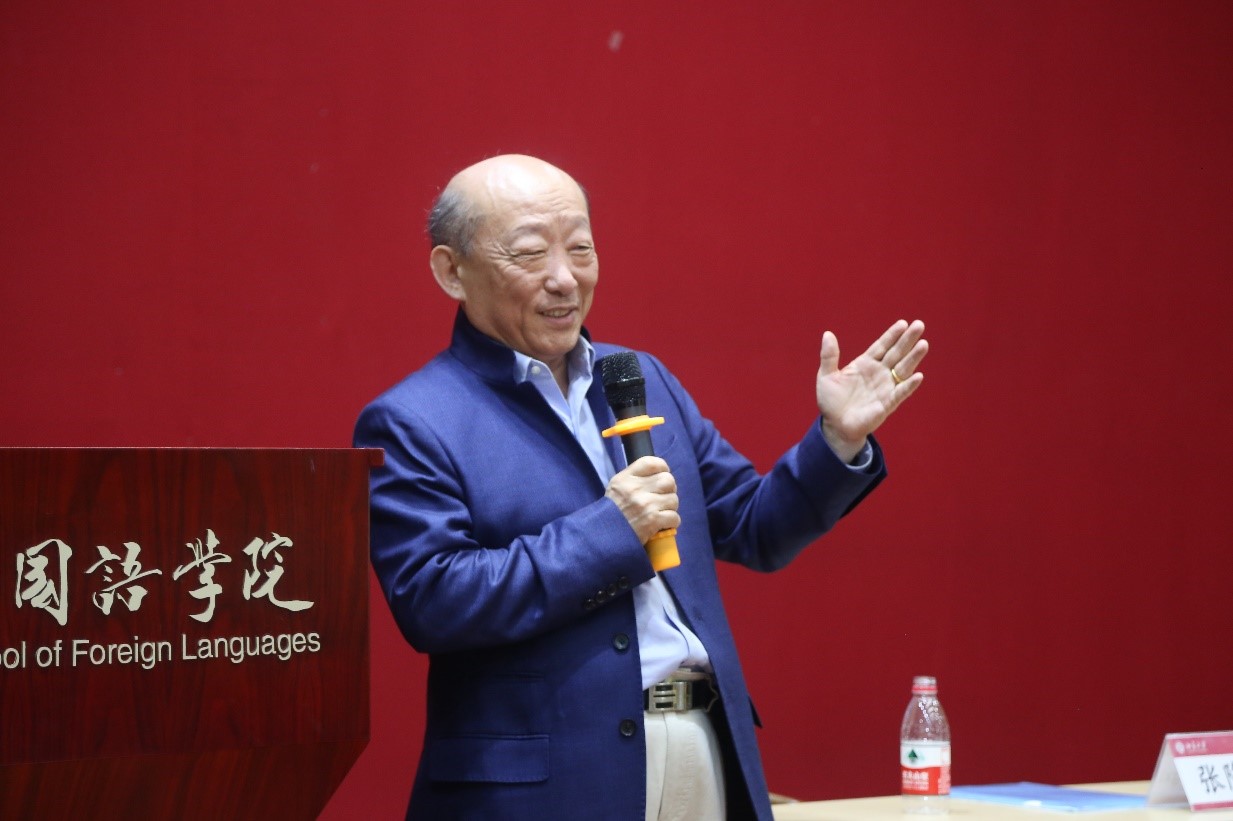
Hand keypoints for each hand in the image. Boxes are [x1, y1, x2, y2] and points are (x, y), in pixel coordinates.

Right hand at [605, 456, 679, 544]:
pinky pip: (674, 517)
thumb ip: (635, 478)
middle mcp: (635, 489)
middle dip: (669, 490)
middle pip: (668, 480)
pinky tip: (662, 524)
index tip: (661, 476)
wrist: (604, 537)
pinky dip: (671, 522)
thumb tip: (659, 473)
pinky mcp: (652, 521)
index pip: (652, 462)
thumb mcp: (617, 487)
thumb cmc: (612, 512)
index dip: (662, 468)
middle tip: (663, 497)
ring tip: (661, 512)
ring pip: (673, 499)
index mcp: (626, 478)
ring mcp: (645, 505)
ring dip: (670, 507)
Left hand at [816, 319, 927, 461]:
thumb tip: (827, 334)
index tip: (903, 323)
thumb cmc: (831, 401)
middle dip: (907, 340)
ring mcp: (885, 387)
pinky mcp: (887, 403)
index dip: (892, 335)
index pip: (882, 346)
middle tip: (919, 325)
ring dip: (913, 358)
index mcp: (865, 363)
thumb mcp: (827, 376)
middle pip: (896, 353)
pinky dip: (909, 385)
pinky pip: (901, 393)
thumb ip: (829, 356)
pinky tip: (918, 376)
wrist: (835, 425)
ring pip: (902, 369)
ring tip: (923, 344)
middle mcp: (879, 373)